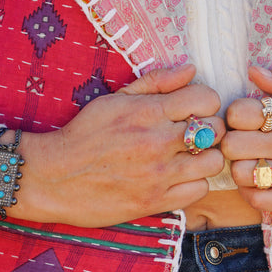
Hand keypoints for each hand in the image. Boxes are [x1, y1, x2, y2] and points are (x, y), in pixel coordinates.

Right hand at [13, 64, 224, 226]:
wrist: (54, 177)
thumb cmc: (85, 135)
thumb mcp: (116, 99)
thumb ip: (156, 82)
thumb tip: (191, 69)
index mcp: (148, 112)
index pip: (207, 99)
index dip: (206, 102)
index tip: (194, 109)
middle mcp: (157, 142)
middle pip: (216, 130)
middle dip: (210, 129)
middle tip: (195, 134)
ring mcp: (158, 174)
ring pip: (214, 162)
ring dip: (206, 158)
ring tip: (190, 157)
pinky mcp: (156, 201)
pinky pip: (199, 190)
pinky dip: (194, 183)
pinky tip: (179, 177)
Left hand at [221, 66, 271, 214]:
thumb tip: (251, 71)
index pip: (241, 113)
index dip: (235, 115)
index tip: (244, 120)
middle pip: (234, 145)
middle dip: (231, 143)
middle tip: (240, 143)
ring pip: (242, 174)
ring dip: (239, 168)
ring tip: (249, 163)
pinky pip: (257, 199)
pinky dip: (250, 191)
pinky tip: (258, 182)